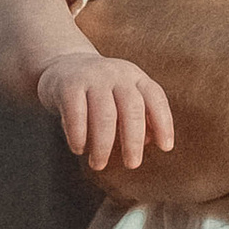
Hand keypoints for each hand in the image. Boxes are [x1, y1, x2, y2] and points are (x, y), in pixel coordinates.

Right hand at [37, 55, 174, 174]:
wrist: (63, 65)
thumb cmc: (100, 92)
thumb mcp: (122, 96)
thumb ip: (137, 116)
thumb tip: (148, 140)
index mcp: (135, 77)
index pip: (155, 98)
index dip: (163, 122)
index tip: (166, 147)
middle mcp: (117, 74)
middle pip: (131, 108)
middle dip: (133, 140)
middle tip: (132, 164)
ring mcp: (92, 77)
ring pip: (104, 114)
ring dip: (103, 144)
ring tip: (99, 164)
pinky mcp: (68, 85)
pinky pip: (76, 113)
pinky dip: (79, 135)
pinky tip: (79, 149)